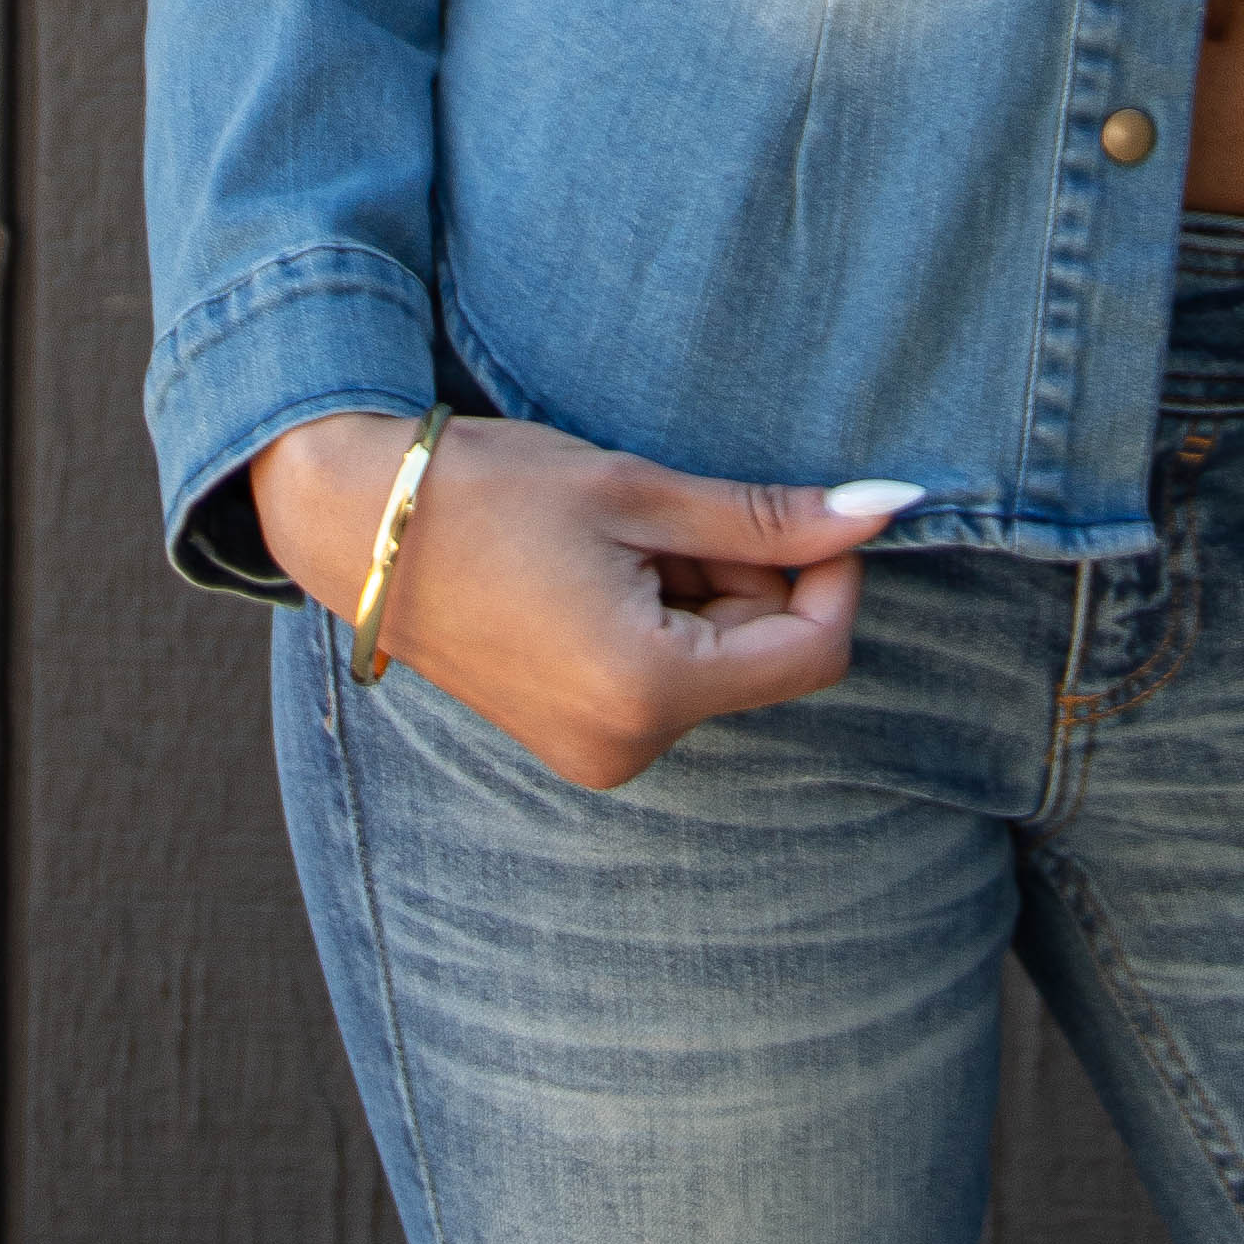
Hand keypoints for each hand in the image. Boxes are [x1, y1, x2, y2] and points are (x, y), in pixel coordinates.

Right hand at [249, 411, 918, 788]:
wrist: (355, 521)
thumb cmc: (489, 490)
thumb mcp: (640, 492)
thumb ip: (770, 518)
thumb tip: (889, 510)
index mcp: (647, 691)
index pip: (813, 651)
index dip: (830, 574)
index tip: (802, 510)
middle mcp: (625, 747)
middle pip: (762, 658)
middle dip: (746, 577)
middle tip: (667, 513)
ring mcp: (594, 753)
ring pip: (716, 663)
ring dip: (699, 592)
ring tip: (614, 538)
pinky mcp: (573, 739)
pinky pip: (665, 679)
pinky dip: (661, 618)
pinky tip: (595, 571)